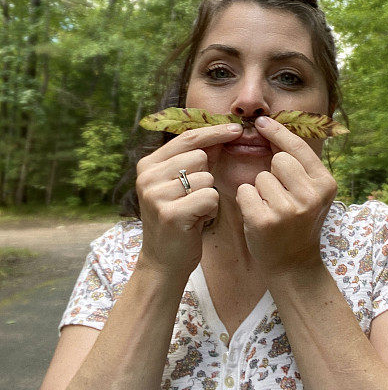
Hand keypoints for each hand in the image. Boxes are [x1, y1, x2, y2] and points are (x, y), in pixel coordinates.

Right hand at [135, 124, 242, 281]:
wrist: (164, 260)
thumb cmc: (179, 218)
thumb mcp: (183, 184)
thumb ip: (199, 158)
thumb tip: (225, 131)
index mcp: (148, 165)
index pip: (187, 138)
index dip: (214, 132)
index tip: (237, 129)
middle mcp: (148, 177)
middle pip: (199, 156)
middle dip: (207, 176)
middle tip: (194, 198)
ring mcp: (156, 195)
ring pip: (206, 178)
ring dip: (209, 195)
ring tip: (194, 211)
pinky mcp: (170, 214)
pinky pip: (209, 197)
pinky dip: (211, 209)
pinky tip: (198, 220)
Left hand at [235, 115, 337, 274]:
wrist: (294, 264)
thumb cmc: (299, 223)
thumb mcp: (310, 193)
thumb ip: (299, 165)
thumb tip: (271, 127)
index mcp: (326, 184)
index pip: (299, 147)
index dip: (278, 132)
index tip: (262, 121)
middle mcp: (311, 196)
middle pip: (278, 159)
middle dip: (273, 173)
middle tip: (280, 196)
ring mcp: (289, 210)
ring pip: (260, 176)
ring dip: (260, 190)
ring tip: (271, 209)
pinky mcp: (265, 221)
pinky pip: (245, 192)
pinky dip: (247, 202)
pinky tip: (259, 217)